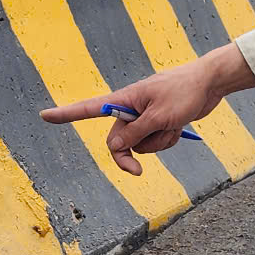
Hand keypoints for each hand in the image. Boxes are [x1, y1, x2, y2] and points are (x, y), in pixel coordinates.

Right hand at [42, 43, 254, 174]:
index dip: (66, 114)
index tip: (44, 116)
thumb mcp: (158, 116)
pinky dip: (168, 139)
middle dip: (129, 156)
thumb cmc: (184, 92)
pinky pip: (157, 142)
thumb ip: (135, 134)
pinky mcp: (159, 122)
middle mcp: (131, 109)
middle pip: (117, 141)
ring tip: (173, 125)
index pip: (89, 108)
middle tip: (137, 171)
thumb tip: (114, 148)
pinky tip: (180, 125)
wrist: (210, 83)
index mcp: (125, 100)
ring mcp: (146, 116)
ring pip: (141, 145)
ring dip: (157, 142)